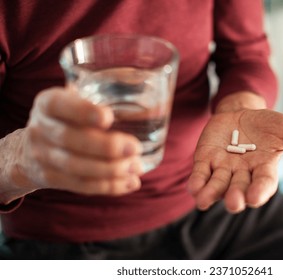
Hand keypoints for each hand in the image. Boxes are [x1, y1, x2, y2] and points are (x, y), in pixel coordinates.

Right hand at [1, 87, 143, 202]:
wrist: (27, 150)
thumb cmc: (65, 119)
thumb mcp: (71, 100)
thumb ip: (96, 93)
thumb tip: (144, 88)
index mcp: (47, 103)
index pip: (59, 105)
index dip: (83, 112)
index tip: (108, 117)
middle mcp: (41, 129)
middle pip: (70, 140)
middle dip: (105, 147)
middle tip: (134, 148)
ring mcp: (43, 156)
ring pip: (76, 167)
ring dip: (111, 170)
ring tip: (136, 167)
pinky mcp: (51, 179)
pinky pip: (81, 186)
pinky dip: (109, 186)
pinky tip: (131, 183)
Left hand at [187, 109, 282, 212]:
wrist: (241, 113)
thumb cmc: (267, 125)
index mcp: (264, 169)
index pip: (264, 183)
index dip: (260, 191)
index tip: (256, 198)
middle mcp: (243, 173)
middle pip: (239, 188)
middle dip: (236, 196)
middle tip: (235, 203)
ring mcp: (223, 168)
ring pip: (217, 184)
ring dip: (211, 193)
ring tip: (203, 201)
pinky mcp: (206, 160)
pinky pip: (201, 174)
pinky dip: (197, 182)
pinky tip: (193, 189)